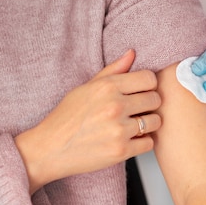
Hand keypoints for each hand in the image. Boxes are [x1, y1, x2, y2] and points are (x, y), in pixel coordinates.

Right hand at [15, 49, 161, 193]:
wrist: (49, 149)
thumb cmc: (66, 118)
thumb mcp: (85, 88)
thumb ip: (112, 70)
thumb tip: (132, 53)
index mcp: (107, 87)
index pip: (149, 78)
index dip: (148, 85)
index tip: (141, 92)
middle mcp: (115, 106)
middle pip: (155, 99)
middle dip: (149, 104)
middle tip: (137, 110)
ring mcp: (119, 129)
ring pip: (156, 122)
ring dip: (148, 124)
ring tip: (134, 125)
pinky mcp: (121, 151)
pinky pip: (149, 143)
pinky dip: (142, 142)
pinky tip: (129, 139)